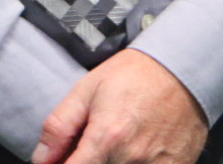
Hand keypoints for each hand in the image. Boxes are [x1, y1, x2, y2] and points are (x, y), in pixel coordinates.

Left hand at [32, 49, 206, 163]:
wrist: (182, 67)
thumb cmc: (135, 75)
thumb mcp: (87, 90)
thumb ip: (59, 127)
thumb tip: (40, 159)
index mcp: (106, 138)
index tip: (64, 160)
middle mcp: (131, 158)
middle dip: (88, 163)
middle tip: (92, 146)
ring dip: (111, 163)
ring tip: (115, 146)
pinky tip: (137, 151)